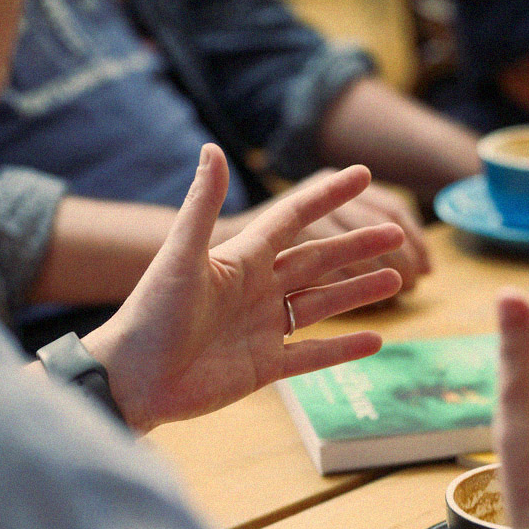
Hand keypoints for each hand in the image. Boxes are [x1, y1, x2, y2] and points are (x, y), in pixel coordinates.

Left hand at [83, 144, 403, 430]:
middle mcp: (257, 290)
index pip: (293, 219)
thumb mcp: (179, 257)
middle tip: (397, 233)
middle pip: (318, 261)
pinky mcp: (263, 367)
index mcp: (240, 259)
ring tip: (397, 278)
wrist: (131, 380)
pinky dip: (343, 349)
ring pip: (322, 304)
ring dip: (359, 291)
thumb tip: (212, 148)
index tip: (360, 174)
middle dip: (358, 246)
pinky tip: (376, 342)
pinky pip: (312, 355)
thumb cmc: (150, 315)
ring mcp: (262, 328)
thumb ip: (202, 206)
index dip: (326, 197)